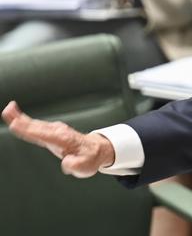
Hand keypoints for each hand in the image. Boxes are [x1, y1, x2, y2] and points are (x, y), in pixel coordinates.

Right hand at [1, 101, 115, 177]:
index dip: (29, 130)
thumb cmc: (90, 157)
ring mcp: (56, 130)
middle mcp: (58, 132)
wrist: (97, 149)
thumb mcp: (85, 166)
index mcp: (64, 139)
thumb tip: (67, 163)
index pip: (44, 134)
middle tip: (7, 111)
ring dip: (21, 117)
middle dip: (21, 119)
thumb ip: (74, 165)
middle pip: (36, 125)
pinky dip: (26, 120)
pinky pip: (37, 125)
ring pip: (35, 123)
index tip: (16, 124)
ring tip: (8, 110)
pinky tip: (17, 117)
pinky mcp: (53, 131)